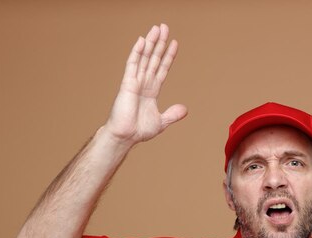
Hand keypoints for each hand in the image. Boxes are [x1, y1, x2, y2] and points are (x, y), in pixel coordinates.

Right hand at [103, 24, 186, 143]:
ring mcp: (135, 82)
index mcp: (151, 91)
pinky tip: (142, 41)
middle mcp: (143, 83)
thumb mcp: (162, 122)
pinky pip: (132, 65)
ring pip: (144, 58)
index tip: (174, 43)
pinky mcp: (127, 84)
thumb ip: (172, 114)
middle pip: (153, 58)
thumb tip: (185, 109)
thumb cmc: (138, 130)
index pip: (162, 68)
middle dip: (159, 43)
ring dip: (150, 43)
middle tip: (164, 27)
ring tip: (156, 28)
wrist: (126, 137)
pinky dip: (137, 52)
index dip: (168, 56)